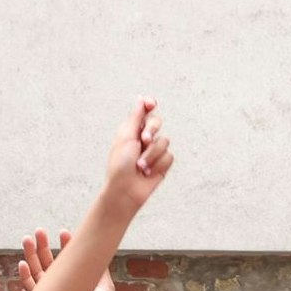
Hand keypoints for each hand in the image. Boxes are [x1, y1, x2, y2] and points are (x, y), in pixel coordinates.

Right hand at [15, 229, 115, 290]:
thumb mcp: (103, 284)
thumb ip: (99, 267)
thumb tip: (100, 247)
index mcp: (74, 281)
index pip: (65, 259)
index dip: (64, 246)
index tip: (63, 233)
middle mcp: (61, 287)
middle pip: (48, 262)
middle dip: (43, 246)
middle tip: (39, 231)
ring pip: (36, 271)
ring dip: (31, 255)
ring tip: (27, 239)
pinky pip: (30, 289)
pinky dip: (25, 276)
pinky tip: (22, 263)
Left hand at [100, 98, 173, 212]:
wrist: (125, 191)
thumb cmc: (120, 165)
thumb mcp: (126, 137)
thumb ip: (135, 117)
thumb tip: (141, 99)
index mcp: (132, 129)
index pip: (145, 111)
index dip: (149, 105)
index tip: (151, 104)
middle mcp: (144, 138)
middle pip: (157, 122)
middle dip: (151, 131)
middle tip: (143, 140)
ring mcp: (154, 151)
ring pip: (164, 141)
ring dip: (152, 155)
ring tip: (140, 167)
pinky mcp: (162, 164)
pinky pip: (169, 156)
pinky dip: (158, 165)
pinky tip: (148, 174)